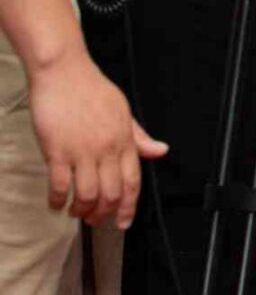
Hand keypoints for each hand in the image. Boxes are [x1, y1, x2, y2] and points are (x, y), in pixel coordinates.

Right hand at [31, 53, 166, 228]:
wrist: (63, 71)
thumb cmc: (91, 89)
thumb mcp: (123, 111)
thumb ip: (139, 136)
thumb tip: (161, 151)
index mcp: (125, 141)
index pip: (134, 182)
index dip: (129, 207)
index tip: (124, 222)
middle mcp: (106, 149)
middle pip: (112, 193)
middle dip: (104, 214)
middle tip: (95, 221)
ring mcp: (81, 151)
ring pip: (87, 194)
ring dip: (81, 210)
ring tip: (75, 213)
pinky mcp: (57, 150)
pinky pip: (60, 184)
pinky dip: (58, 200)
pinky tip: (55, 204)